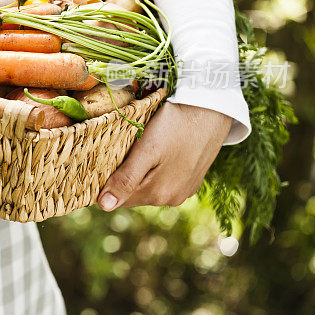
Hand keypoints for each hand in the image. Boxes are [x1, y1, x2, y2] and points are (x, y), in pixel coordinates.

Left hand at [97, 102, 230, 210]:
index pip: (117, 198)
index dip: (106, 182)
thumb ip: (126, 179)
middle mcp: (172, 199)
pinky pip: (163, 180)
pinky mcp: (191, 180)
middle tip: (121, 148)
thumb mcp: (146, 149)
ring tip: (139, 148)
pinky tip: (157, 151)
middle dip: (122, 176)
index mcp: (158, 194)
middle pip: (132, 193)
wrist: (212, 107)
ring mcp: (184, 190)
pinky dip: (154, 169)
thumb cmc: (176, 125)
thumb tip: (104, 206)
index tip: (103, 160)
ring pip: (147, 186)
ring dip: (138, 172)